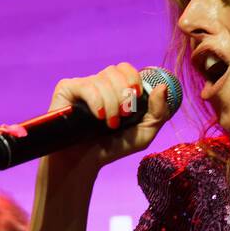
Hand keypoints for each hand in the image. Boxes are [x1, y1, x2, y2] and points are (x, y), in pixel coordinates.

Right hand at [45, 62, 175, 171]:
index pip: (126, 68)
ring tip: (110, 124)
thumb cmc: (114, 147)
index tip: (137, 98)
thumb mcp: (144, 133)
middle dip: (124, 94)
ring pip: (102, 79)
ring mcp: (82, 85)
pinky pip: (86, 86)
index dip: (133, 79)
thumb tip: (162, 87)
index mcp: (116, 88)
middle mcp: (99, 83)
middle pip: (115, 71)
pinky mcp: (67, 89)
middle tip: (124, 115)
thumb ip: (158, 112)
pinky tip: (98, 117)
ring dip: (111, 104)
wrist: (86, 161)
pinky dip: (96, 101)